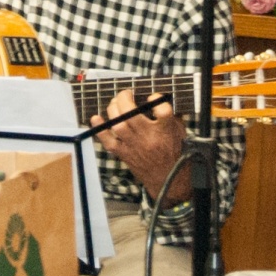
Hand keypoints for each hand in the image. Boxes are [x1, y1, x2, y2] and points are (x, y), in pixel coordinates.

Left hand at [91, 87, 187, 202]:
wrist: (168, 181)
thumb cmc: (173, 153)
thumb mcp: (179, 132)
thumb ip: (170, 115)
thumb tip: (158, 98)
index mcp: (166, 131)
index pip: (162, 111)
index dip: (156, 99)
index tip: (153, 96)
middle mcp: (149, 138)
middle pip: (131, 114)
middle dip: (125, 99)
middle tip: (126, 94)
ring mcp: (135, 146)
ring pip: (118, 124)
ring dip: (113, 110)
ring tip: (115, 104)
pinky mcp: (125, 154)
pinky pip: (109, 142)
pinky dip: (100, 129)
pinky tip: (96, 118)